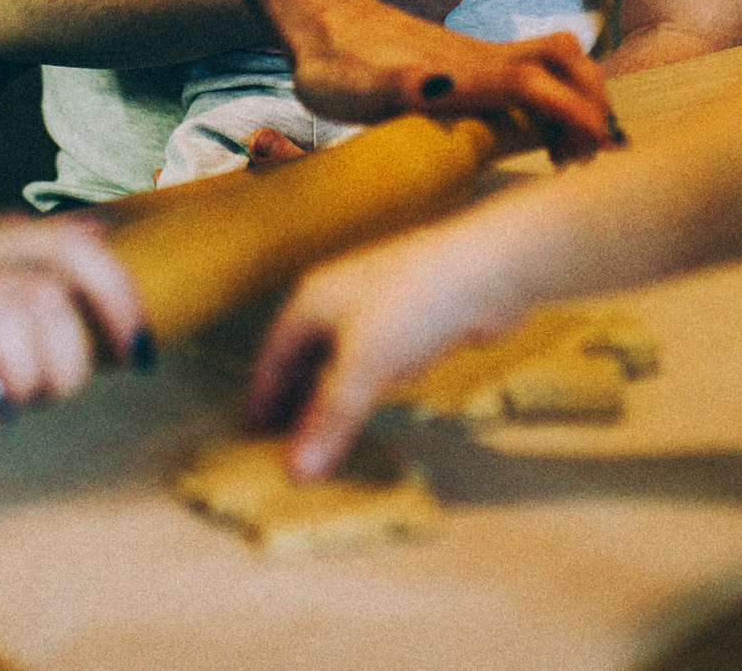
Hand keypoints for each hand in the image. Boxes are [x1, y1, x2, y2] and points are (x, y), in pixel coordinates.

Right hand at [245, 222, 520, 479]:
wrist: (490, 268)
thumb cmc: (416, 302)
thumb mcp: (364, 366)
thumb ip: (330, 419)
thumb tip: (296, 472)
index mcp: (312, 300)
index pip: (271, 355)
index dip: (261, 396)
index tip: (251, 434)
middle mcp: (338, 299)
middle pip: (302, 356)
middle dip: (291, 399)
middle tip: (281, 443)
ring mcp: (377, 307)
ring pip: (339, 360)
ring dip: (328, 397)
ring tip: (321, 436)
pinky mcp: (413, 318)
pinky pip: (374, 362)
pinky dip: (363, 389)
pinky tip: (371, 409)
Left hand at [287, 0, 611, 157]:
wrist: (326, 21)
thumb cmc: (336, 64)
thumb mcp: (354, 84)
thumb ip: (397, 85)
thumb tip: (436, 85)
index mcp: (461, 72)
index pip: (535, 83)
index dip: (572, 110)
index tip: (600, 143)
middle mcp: (482, 59)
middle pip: (564, 62)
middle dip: (593, 102)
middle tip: (590, 155)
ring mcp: (484, 58)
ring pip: (557, 64)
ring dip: (580, 100)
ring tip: (571, 153)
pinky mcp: (478, 64)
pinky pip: (538, 74)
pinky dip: (560, 100)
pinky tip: (548, 136)